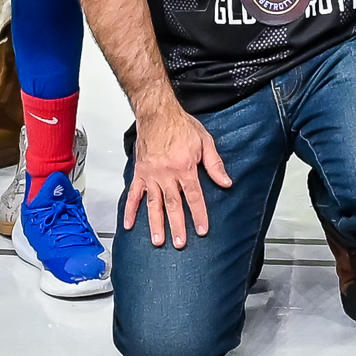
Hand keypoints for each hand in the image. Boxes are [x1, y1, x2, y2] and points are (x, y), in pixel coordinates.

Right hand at [122, 101, 232, 245]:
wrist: (157, 113)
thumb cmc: (180, 125)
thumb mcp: (205, 141)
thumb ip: (214, 164)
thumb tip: (226, 182)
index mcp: (184, 167)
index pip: (194, 196)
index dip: (199, 214)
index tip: (202, 230)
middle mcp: (167, 174)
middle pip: (173, 204)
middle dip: (177, 226)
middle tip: (180, 243)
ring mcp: (151, 175)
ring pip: (154, 204)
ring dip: (156, 223)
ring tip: (158, 240)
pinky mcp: (140, 172)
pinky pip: (134, 194)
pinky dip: (130, 209)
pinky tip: (129, 224)